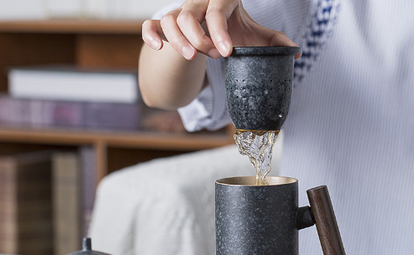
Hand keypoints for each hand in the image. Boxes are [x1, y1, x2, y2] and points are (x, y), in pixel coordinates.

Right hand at [142, 0, 300, 60]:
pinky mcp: (164, 26)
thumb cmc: (232, 29)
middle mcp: (196, 5)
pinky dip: (151, 35)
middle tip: (215, 56)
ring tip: (194, 58)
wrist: (209, 28)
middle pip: (190, 14)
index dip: (220, 32)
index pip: (216, 11)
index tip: (227, 53)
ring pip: (170, 19)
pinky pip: (151, 26)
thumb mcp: (251, 34)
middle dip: (200, 37)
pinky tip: (160, 49)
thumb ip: (272, 42)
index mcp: (218, 1)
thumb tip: (296, 52)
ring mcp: (178, 14)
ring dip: (180, 40)